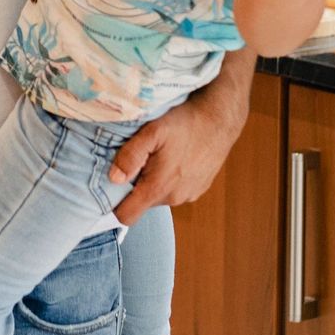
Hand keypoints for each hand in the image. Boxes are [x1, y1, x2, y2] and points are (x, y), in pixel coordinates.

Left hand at [106, 88, 243, 224]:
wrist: (220, 118)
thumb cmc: (186, 122)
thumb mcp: (152, 132)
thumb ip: (130, 156)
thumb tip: (114, 178)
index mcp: (159, 187)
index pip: (126, 216)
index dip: (115, 205)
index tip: (113, 187)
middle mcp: (175, 198)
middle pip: (142, 203)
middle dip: (137, 184)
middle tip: (142, 158)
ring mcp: (189, 195)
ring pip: (159, 195)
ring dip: (155, 180)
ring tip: (161, 154)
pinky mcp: (199, 189)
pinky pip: (176, 190)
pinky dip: (171, 178)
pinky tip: (177, 156)